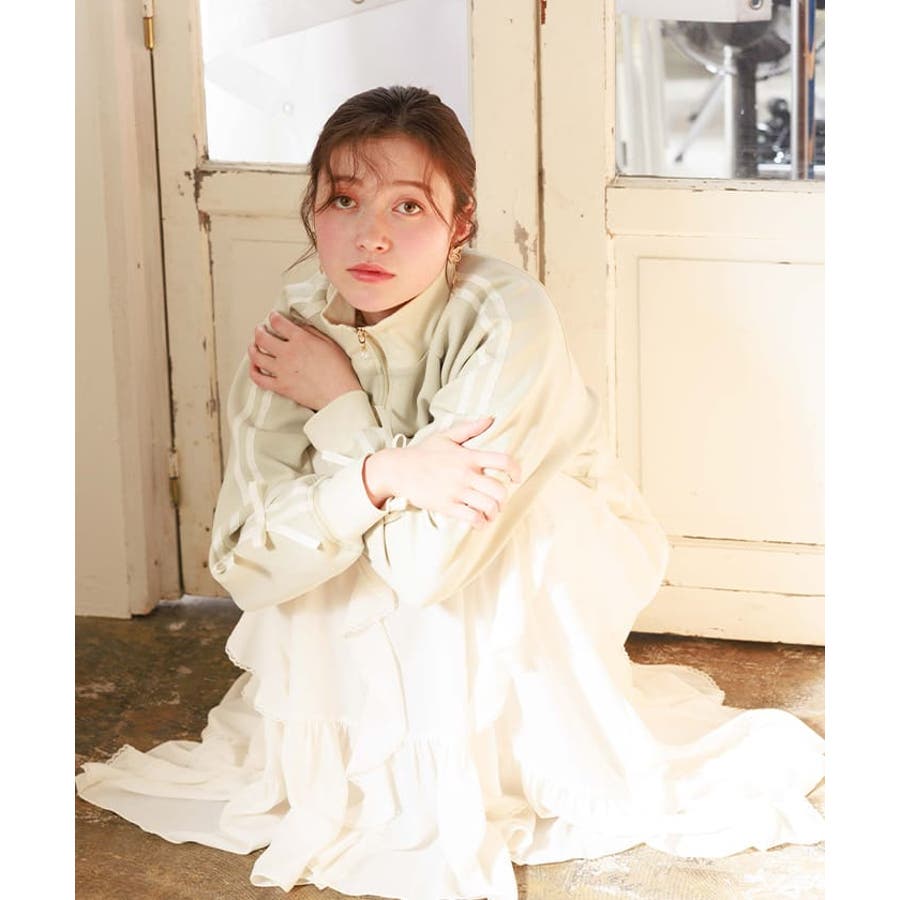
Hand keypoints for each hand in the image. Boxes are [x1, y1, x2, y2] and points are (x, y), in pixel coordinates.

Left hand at [248, 311, 360, 409]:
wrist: (340, 395)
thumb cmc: (340, 371)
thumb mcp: (330, 344)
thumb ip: (312, 333)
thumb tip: (300, 326)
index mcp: (301, 340)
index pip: (278, 323)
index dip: (274, 317)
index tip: (273, 317)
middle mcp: (288, 353)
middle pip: (262, 337)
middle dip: (259, 331)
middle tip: (260, 330)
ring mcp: (282, 370)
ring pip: (256, 356)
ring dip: (252, 348)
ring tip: (253, 346)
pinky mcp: (280, 386)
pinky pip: (259, 378)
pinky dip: (253, 371)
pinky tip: (254, 367)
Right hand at [363, 418, 521, 527]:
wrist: (398, 469)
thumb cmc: (423, 453)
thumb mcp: (446, 436)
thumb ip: (470, 428)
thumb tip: (490, 419)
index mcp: (468, 456)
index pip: (502, 461)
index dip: (515, 470)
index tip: (516, 478)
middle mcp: (465, 473)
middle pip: (499, 490)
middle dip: (504, 499)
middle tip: (499, 501)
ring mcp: (456, 491)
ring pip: (489, 506)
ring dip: (494, 513)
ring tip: (490, 514)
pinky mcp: (446, 506)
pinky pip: (472, 518)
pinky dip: (481, 524)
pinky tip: (479, 522)